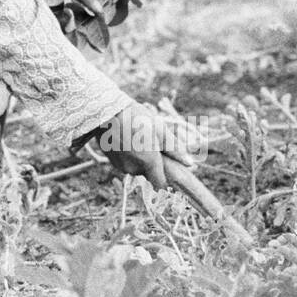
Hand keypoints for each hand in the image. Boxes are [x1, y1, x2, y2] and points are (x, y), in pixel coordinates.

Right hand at [78, 103, 195, 189]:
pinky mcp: (111, 161)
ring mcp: (120, 166)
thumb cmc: (136, 117)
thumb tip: (190, 164)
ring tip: (136, 136)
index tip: (167, 166)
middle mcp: (134, 168)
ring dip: (139, 157)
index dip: (166, 178)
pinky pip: (125, 162)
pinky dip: (128, 154)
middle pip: (148, 173)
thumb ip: (175, 149)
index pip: (161, 185)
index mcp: (149, 162)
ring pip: (136, 167)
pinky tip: (126, 138)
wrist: (105, 111)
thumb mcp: (159, 129)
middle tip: (151, 141)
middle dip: (152, 161)